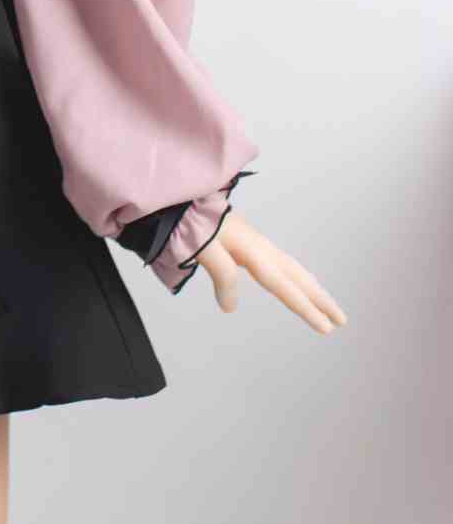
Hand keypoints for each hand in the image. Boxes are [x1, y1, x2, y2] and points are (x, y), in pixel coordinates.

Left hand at [191, 211, 346, 333]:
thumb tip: (230, 307)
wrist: (182, 194)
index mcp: (253, 251)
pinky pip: (281, 263)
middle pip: (297, 277)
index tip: (326, 329)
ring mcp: (256, 242)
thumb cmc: (189, 219)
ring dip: (310, 288)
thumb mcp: (203, 247)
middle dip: (320, 299)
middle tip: (341, 321)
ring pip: (291, 268)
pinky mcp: (248, 241)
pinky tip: (291, 282)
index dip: (306, 308)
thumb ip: (222, 275)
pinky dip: (295, 276)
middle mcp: (260, 247)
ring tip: (326, 306)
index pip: (284, 286)